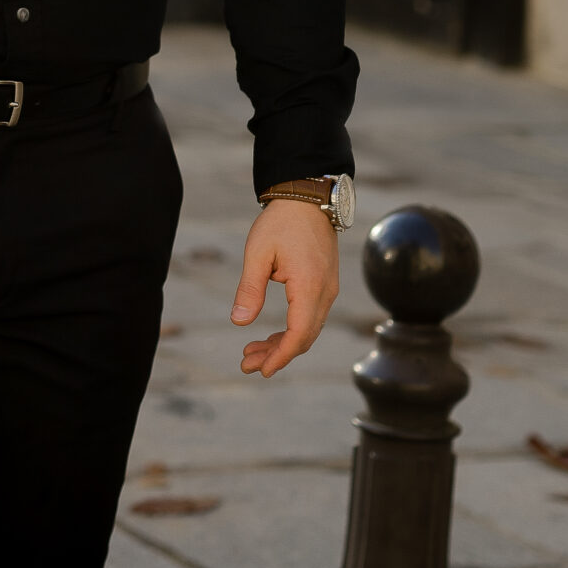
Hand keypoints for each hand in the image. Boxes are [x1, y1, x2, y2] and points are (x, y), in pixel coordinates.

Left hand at [231, 197, 339, 377]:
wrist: (307, 198)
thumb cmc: (280, 222)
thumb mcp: (258, 253)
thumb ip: (250, 289)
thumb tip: (239, 322)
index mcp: (309, 286)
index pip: (299, 334)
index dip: (281, 356)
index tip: (262, 370)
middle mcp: (325, 292)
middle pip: (305, 337)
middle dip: (277, 355)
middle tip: (247, 364)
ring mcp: (328, 289)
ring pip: (308, 329)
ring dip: (283, 345)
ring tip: (252, 353)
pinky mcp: (325, 285)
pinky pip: (311, 317)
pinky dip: (292, 330)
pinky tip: (271, 335)